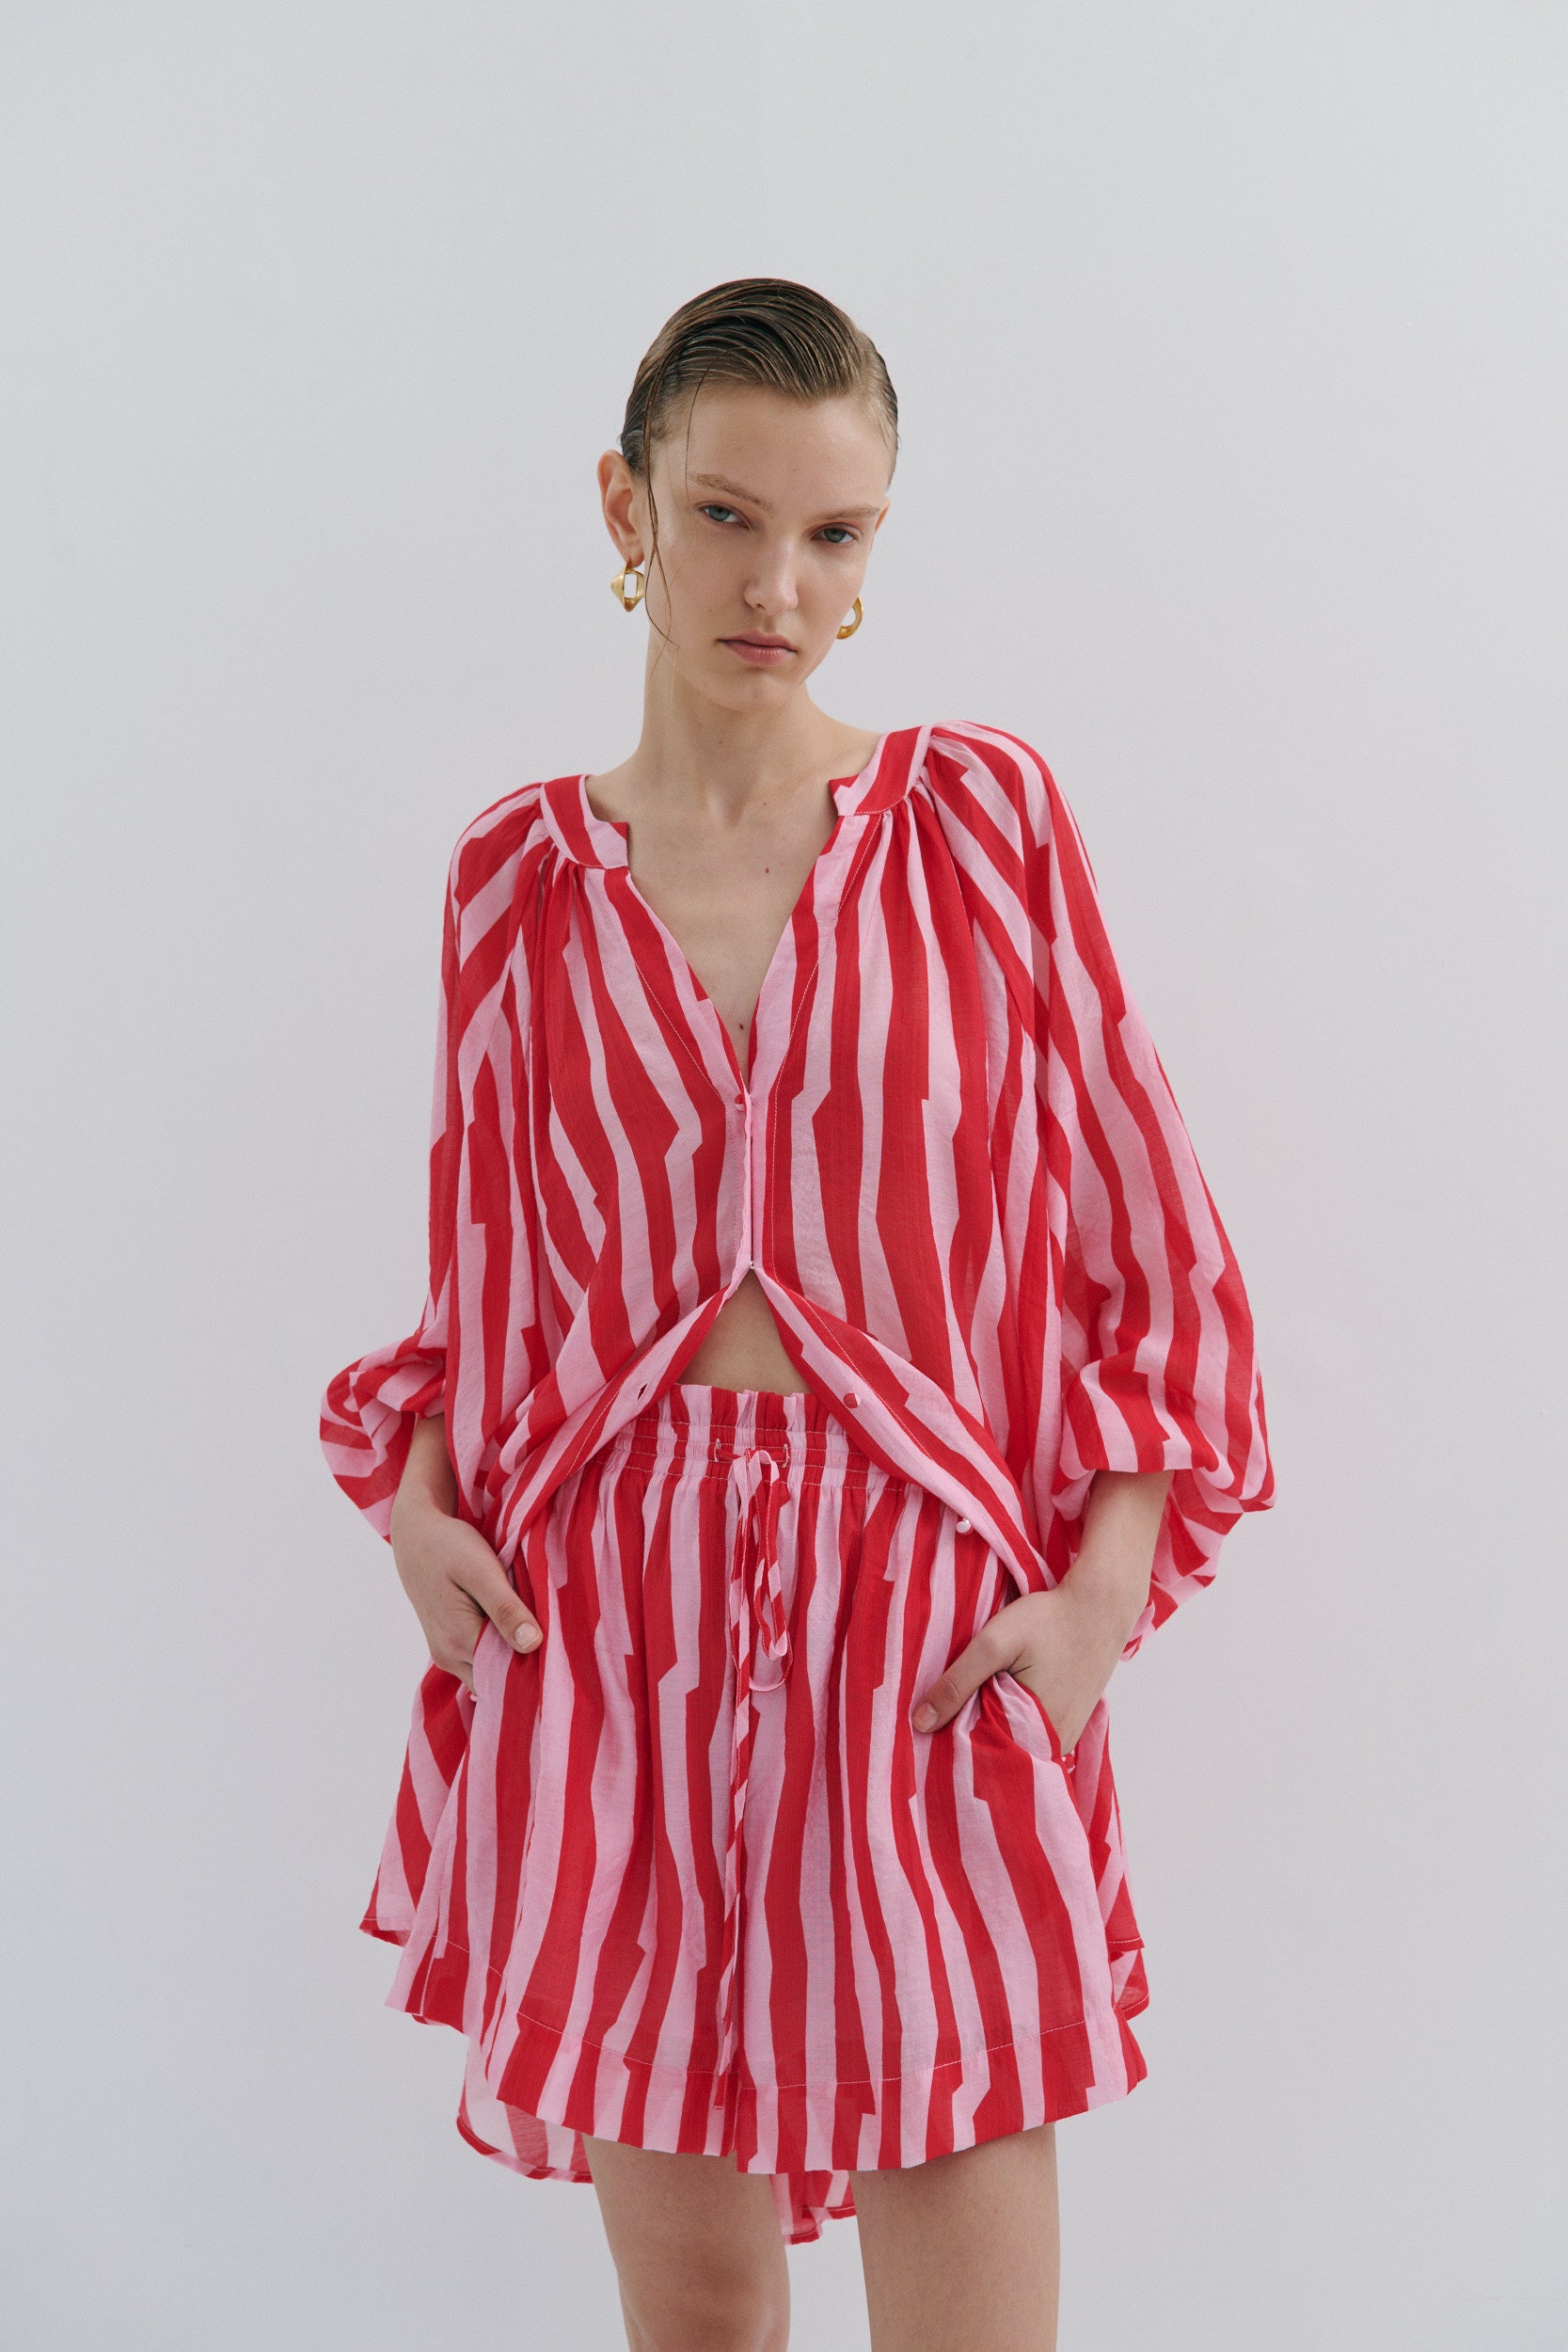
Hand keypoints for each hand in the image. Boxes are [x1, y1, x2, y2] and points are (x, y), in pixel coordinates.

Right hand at [388, 1491, 541, 1695]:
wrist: (415, 1536)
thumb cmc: (449, 1546)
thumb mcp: (481, 1570)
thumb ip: (505, 1608)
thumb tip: (532, 1644)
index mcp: (458, 1641)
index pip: (507, 1676)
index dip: (537, 1668)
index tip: (563, 1654)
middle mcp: (448, 1657)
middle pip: (498, 1680)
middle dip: (527, 1667)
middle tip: (559, 1645)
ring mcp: (446, 1653)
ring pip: (489, 1672)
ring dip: (513, 1658)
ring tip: (541, 1634)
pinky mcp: (448, 1644)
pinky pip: (480, 1660)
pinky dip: (500, 1651)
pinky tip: (517, 1630)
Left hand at [908, 1582, 1131, 1756]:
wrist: (1100, 1605)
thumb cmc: (1049, 1620)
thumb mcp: (994, 1643)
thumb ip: (958, 1682)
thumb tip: (920, 1723)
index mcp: (1036, 1732)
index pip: (982, 1758)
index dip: (952, 1747)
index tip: (928, 1737)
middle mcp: (1055, 1745)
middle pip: (999, 1755)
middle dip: (970, 1742)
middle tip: (941, 1724)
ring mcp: (1065, 1737)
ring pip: (1015, 1747)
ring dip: (991, 1733)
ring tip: (967, 1711)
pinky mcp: (1068, 1725)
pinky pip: (1032, 1737)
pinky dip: (1012, 1725)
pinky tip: (996, 1703)